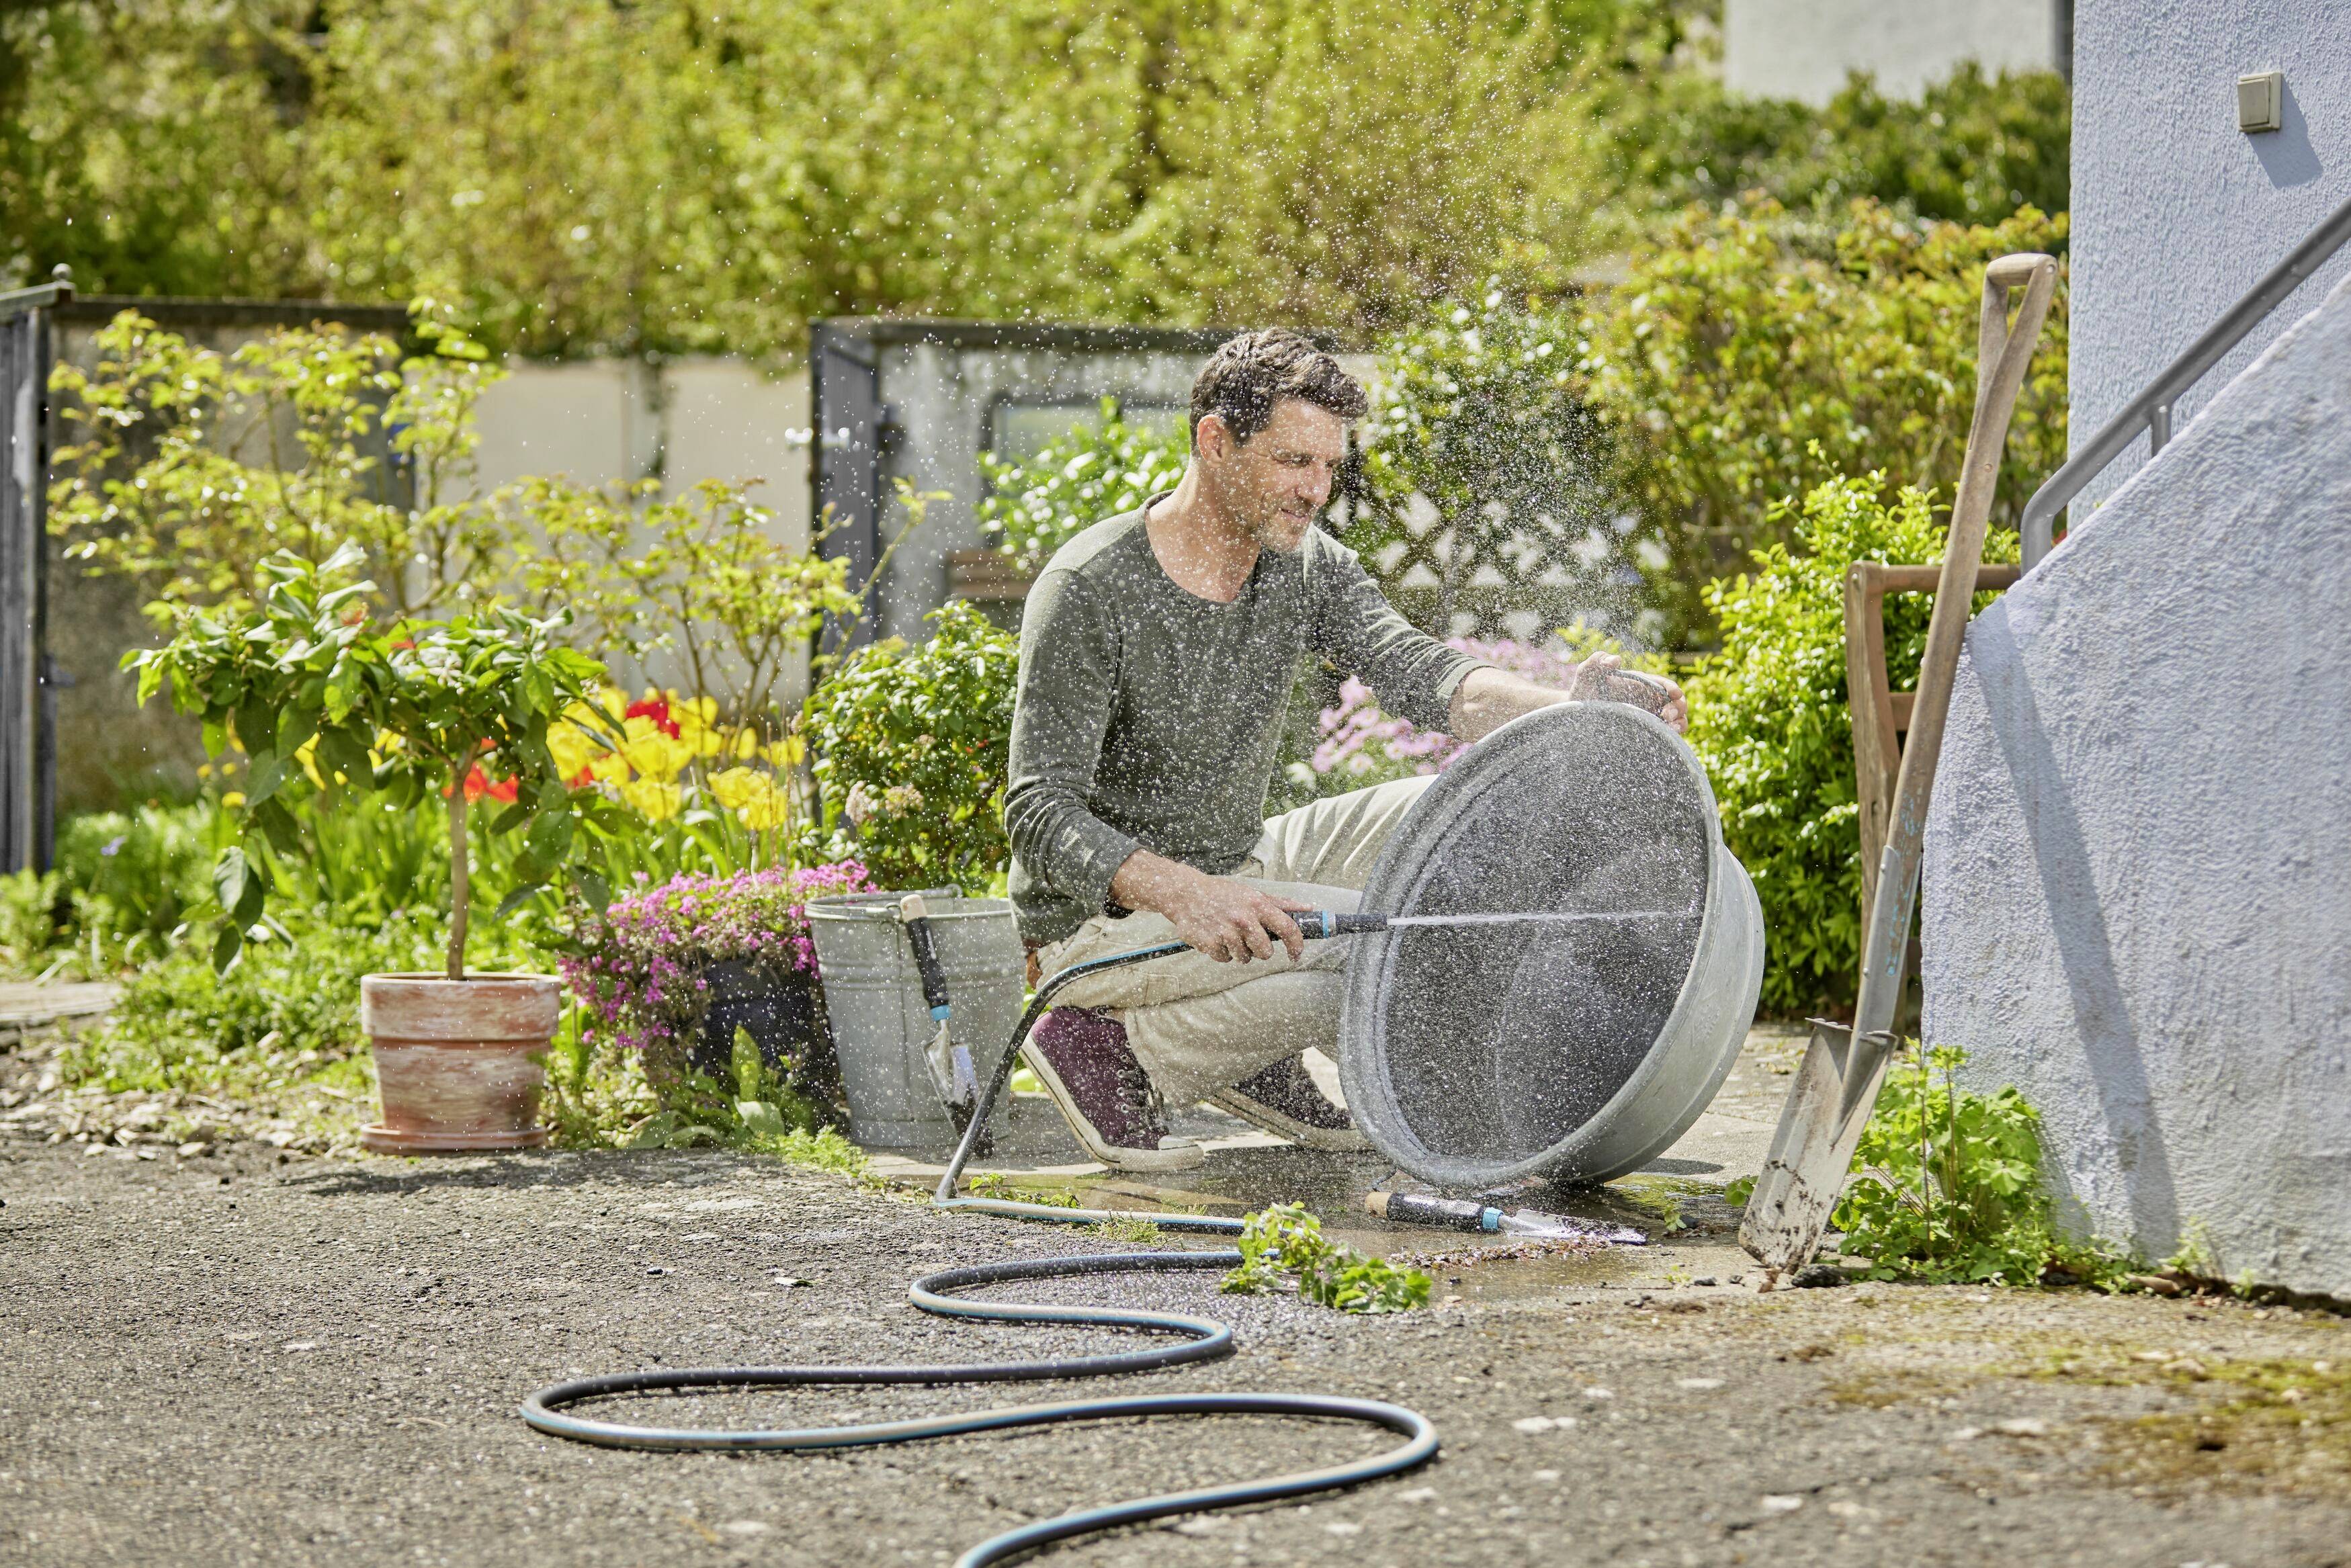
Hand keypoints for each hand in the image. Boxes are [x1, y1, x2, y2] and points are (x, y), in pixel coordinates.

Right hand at [1110, 852, 1310, 962]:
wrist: (1185, 894)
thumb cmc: (1222, 893)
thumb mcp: (1252, 893)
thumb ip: (1281, 903)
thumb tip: (1308, 908)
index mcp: (1257, 905)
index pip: (1288, 929)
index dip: (1296, 945)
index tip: (1296, 954)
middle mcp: (1244, 919)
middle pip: (1265, 952)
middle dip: (1261, 951)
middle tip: (1250, 940)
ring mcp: (1226, 933)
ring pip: (1244, 958)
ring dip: (1239, 951)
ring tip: (1229, 934)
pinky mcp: (1210, 944)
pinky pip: (1225, 959)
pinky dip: (1222, 952)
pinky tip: (1216, 938)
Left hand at [1567, 652, 1688, 733]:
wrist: (1575, 715)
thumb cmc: (1582, 691)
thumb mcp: (1586, 674)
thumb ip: (1597, 661)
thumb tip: (1615, 659)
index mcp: (1640, 684)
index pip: (1663, 684)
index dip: (1671, 688)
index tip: (1674, 694)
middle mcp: (1648, 700)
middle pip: (1675, 702)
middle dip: (1678, 707)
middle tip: (1666, 715)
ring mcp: (1649, 717)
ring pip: (1676, 719)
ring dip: (1679, 722)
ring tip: (1671, 728)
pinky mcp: (1647, 732)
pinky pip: (1666, 735)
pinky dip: (1672, 736)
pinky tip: (1667, 738)